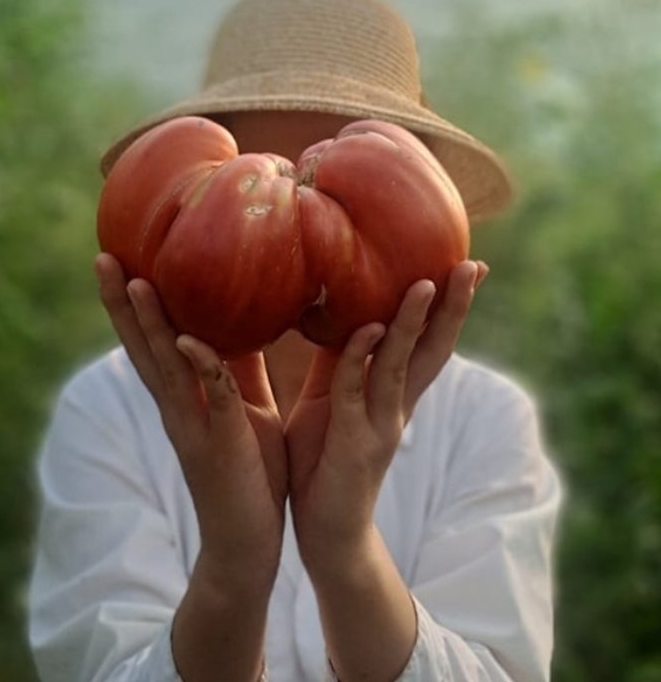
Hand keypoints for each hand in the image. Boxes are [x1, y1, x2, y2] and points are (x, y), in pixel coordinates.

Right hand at [95, 253, 287, 579]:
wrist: (249, 542)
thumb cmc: (250, 471)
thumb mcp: (246, 407)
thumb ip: (236, 369)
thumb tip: (245, 319)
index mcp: (182, 395)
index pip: (151, 340)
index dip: (132, 303)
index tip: (120, 258)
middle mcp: (177, 407)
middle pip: (142, 347)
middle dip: (121, 303)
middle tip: (103, 257)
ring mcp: (194, 426)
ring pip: (166, 367)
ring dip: (150, 325)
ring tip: (135, 282)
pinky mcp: (221, 445)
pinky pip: (212, 400)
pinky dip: (202, 369)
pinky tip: (190, 341)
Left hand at [286, 260, 485, 566]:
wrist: (323, 531)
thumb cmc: (322, 460)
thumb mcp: (328, 399)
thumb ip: (338, 361)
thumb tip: (340, 313)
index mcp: (392, 395)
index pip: (427, 342)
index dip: (446, 306)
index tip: (466, 264)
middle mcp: (396, 407)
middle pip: (433, 350)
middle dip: (453, 308)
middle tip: (472, 264)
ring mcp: (380, 425)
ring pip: (401, 366)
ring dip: (414, 324)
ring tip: (426, 282)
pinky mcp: (356, 443)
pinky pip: (355, 391)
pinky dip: (361, 358)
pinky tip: (370, 329)